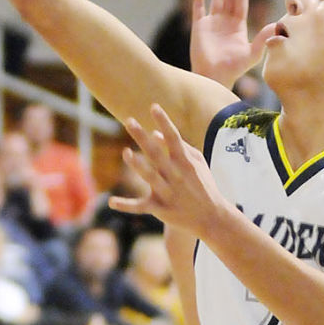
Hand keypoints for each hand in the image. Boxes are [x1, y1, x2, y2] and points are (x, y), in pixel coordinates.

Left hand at [114, 107, 228, 236]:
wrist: (211, 218)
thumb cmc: (203, 185)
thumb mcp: (197, 163)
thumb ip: (179, 147)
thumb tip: (155, 133)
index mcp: (186, 163)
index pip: (174, 138)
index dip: (164, 122)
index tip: (154, 106)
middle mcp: (176, 176)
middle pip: (157, 154)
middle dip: (143, 137)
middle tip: (129, 121)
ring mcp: (168, 193)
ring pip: (151, 177)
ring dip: (138, 165)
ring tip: (126, 152)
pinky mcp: (161, 209)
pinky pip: (141, 207)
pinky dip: (126, 206)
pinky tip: (111, 202)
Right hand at [189, 0, 271, 89]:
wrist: (214, 77)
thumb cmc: (233, 68)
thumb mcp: (252, 54)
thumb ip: (263, 39)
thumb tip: (276, 25)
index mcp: (238, 27)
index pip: (241, 3)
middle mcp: (225, 22)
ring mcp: (212, 23)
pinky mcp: (199, 26)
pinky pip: (198, 8)